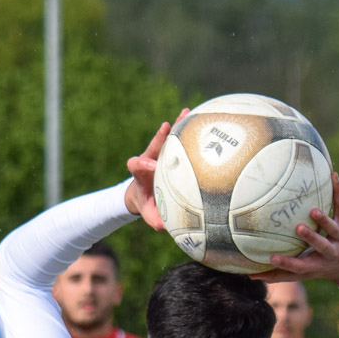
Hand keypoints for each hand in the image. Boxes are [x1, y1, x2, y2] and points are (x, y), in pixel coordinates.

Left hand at [125, 109, 188, 229]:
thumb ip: (156, 220)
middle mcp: (150, 159)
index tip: (152, 166)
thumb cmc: (149, 205)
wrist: (146, 195)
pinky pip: (180, 139)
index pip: (137, 165)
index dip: (142, 164)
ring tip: (186, 112)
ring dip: (177, 126)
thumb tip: (167, 226)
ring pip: (167, 138)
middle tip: (168, 127)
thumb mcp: (151, 215)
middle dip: (160, 137)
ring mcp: (161, 154)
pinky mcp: (171, 152)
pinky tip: (201, 119)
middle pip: (153, 145)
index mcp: (140, 174)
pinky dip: (188, 129)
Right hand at [252, 173, 338, 286]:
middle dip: (312, 237)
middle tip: (299, 228)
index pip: (300, 266)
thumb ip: (279, 274)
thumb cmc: (320, 268)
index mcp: (316, 265)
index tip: (272, 258)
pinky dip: (338, 191)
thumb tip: (252, 276)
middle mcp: (330, 252)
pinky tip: (333, 175)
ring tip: (314, 210)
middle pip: (321, 245)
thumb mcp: (303, 274)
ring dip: (324, 219)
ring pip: (333, 227)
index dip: (286, 263)